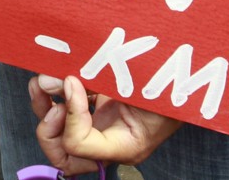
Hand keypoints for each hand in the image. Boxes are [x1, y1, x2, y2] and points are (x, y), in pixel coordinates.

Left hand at [30, 74, 181, 174]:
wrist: (185, 71)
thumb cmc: (170, 78)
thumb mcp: (140, 80)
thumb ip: (98, 79)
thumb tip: (56, 79)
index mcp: (125, 145)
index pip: (79, 145)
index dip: (70, 115)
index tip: (74, 82)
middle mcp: (109, 142)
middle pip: (63, 155)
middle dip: (48, 127)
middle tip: (51, 97)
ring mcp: (102, 126)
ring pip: (59, 135)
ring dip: (44, 107)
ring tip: (43, 81)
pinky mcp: (100, 109)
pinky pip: (68, 111)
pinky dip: (57, 95)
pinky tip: (59, 75)